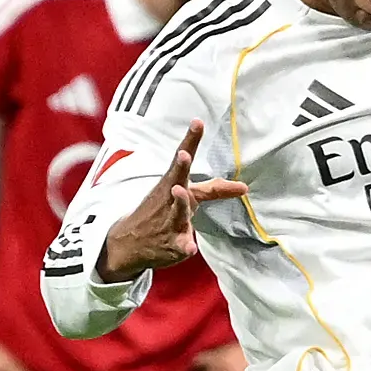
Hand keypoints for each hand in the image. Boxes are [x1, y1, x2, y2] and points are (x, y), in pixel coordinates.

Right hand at [94, 126, 247, 282]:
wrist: (127, 242)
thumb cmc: (161, 212)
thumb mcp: (183, 196)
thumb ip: (212, 190)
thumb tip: (243, 187)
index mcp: (173, 184)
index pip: (183, 161)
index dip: (191, 142)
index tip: (198, 122)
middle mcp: (170, 200)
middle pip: (176, 180)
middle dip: (180, 167)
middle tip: (183, 155)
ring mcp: (168, 221)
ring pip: (177, 212)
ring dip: (180, 202)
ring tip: (179, 191)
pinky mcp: (170, 244)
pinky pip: (180, 245)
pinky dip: (185, 246)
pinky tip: (189, 247)